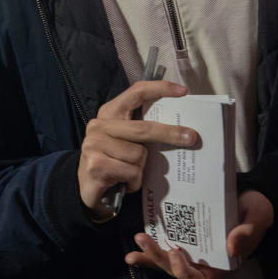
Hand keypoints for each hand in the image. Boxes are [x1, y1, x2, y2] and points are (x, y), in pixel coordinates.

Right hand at [77, 80, 195, 216]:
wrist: (86, 190)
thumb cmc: (113, 163)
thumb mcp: (126, 142)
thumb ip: (142, 132)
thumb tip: (181, 132)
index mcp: (109, 112)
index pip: (136, 92)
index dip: (160, 89)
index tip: (182, 91)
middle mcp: (99, 125)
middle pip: (143, 127)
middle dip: (170, 133)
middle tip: (191, 137)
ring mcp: (94, 144)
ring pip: (139, 154)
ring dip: (140, 169)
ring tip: (130, 174)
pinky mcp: (96, 165)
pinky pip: (132, 172)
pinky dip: (133, 182)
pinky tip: (123, 183)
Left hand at [126, 190, 273, 278]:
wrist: (250, 200)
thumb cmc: (256, 214)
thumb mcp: (257, 220)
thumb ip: (247, 233)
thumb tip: (232, 246)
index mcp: (221, 266)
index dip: (185, 273)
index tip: (177, 253)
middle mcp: (203, 264)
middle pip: (177, 271)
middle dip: (158, 258)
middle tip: (145, 241)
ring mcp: (192, 253)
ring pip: (167, 261)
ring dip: (150, 254)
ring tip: (137, 240)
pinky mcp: (184, 239)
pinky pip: (165, 248)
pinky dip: (149, 251)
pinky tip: (134, 247)